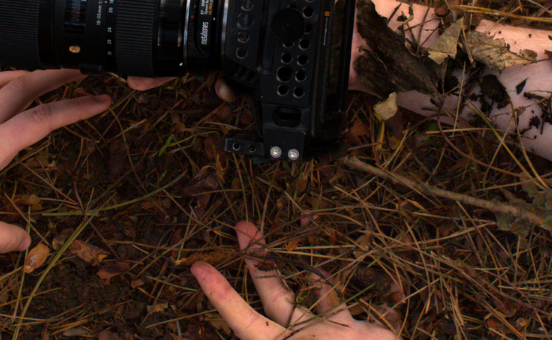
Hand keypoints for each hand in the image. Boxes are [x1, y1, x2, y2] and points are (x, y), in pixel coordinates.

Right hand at [129, 0, 380, 99]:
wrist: (365, 43)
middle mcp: (250, 9)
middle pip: (202, 5)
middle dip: (173, 7)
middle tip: (152, 9)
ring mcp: (253, 41)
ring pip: (209, 46)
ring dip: (186, 57)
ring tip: (169, 61)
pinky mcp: (260, 70)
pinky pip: (234, 80)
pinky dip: (226, 85)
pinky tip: (224, 86)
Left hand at [191, 221, 396, 339]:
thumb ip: (298, 330)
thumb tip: (299, 306)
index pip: (243, 321)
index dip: (221, 295)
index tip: (197, 269)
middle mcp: (299, 338)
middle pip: (271, 293)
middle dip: (256, 259)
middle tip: (242, 225)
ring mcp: (326, 333)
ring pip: (304, 288)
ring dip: (297, 258)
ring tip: (294, 224)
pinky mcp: (354, 330)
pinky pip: (336, 299)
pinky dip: (330, 279)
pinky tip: (321, 259)